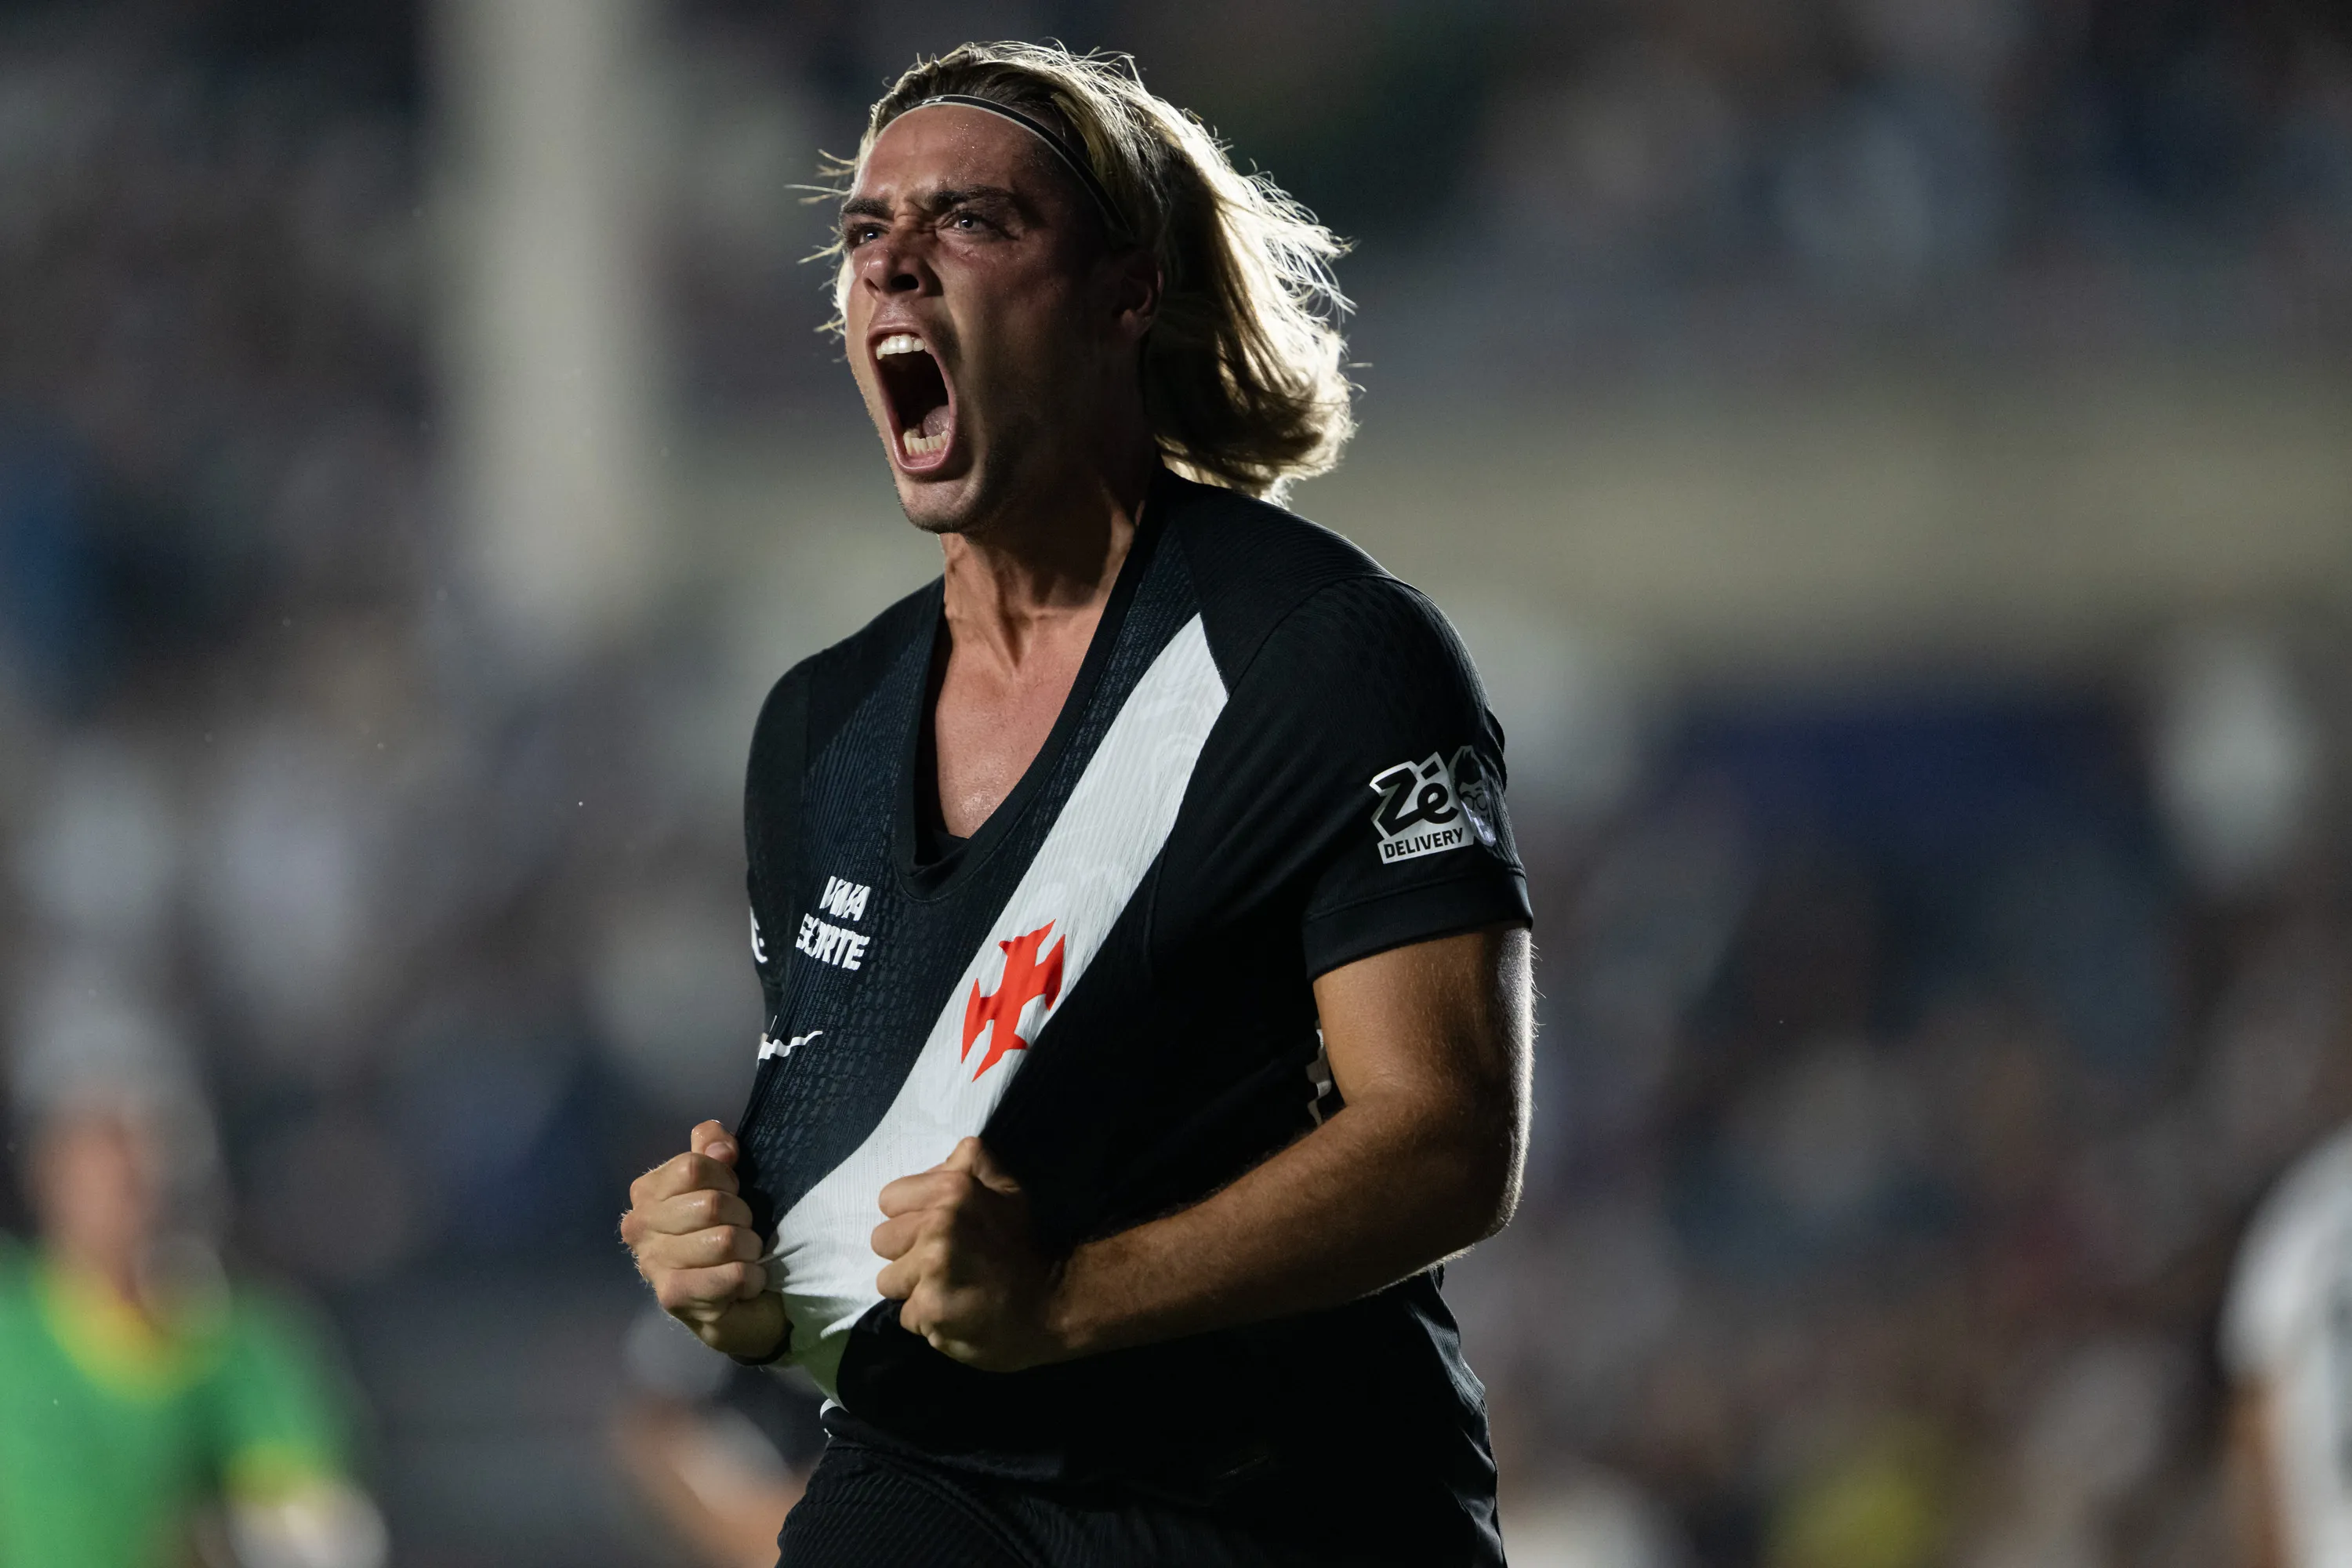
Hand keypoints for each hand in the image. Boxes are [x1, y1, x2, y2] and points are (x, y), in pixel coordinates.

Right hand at [623, 1121, 785, 1361]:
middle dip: (743, 1216)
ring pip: (724, 1239)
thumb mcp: (723, 1179)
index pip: (693, 1166)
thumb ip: (714, 1147)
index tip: (733, 1194)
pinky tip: (747, 1282)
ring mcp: (652, 1263)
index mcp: (647, 1192)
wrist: (737, 1302)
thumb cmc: (727, 1232)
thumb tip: (719, 1147)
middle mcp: (639, 1226)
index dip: (727, 1178)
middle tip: (742, 1231)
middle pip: (711, 1204)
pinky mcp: (673, 1297)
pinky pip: (732, 1274)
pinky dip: (752, 1276)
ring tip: (744, 1257)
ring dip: (749, 1248)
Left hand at [873, 1137, 1065, 1371]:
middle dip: (907, 1252)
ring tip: (948, 1288)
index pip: (889, 1199)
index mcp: (952, 1190)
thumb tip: (939, 1163)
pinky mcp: (929, 1311)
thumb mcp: (1008, 1189)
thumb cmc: (1022, 1245)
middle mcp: (937, 1228)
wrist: (1052, 1303)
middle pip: (881, 1240)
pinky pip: (906, 1316)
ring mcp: (931, 1271)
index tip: (936, 1229)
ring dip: (913, 1288)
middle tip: (943, 1261)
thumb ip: (971, 1164)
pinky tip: (955, 1312)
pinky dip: (927, 1318)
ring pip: (888, 1281)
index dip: (910, 1215)